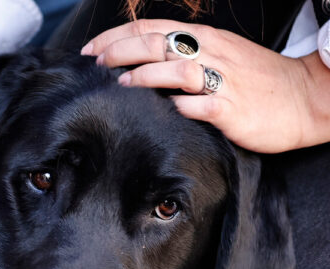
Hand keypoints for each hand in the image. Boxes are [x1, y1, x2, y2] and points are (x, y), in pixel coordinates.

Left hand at [81, 19, 321, 152]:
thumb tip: (140, 62)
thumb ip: (183, 56)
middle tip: (97, 65)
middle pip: (157, 44)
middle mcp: (211, 54)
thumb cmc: (255, 80)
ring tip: (121, 84)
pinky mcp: (231, 109)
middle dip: (120, 52)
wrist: (304, 98)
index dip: (117, 37)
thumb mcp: (219, 55)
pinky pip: (201, 106)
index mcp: (204, 39)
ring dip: (144, 76)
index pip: (152, 29)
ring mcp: (222, 81)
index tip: (91, 51)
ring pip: (177, 70)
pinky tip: (164, 111)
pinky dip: (180, 106)